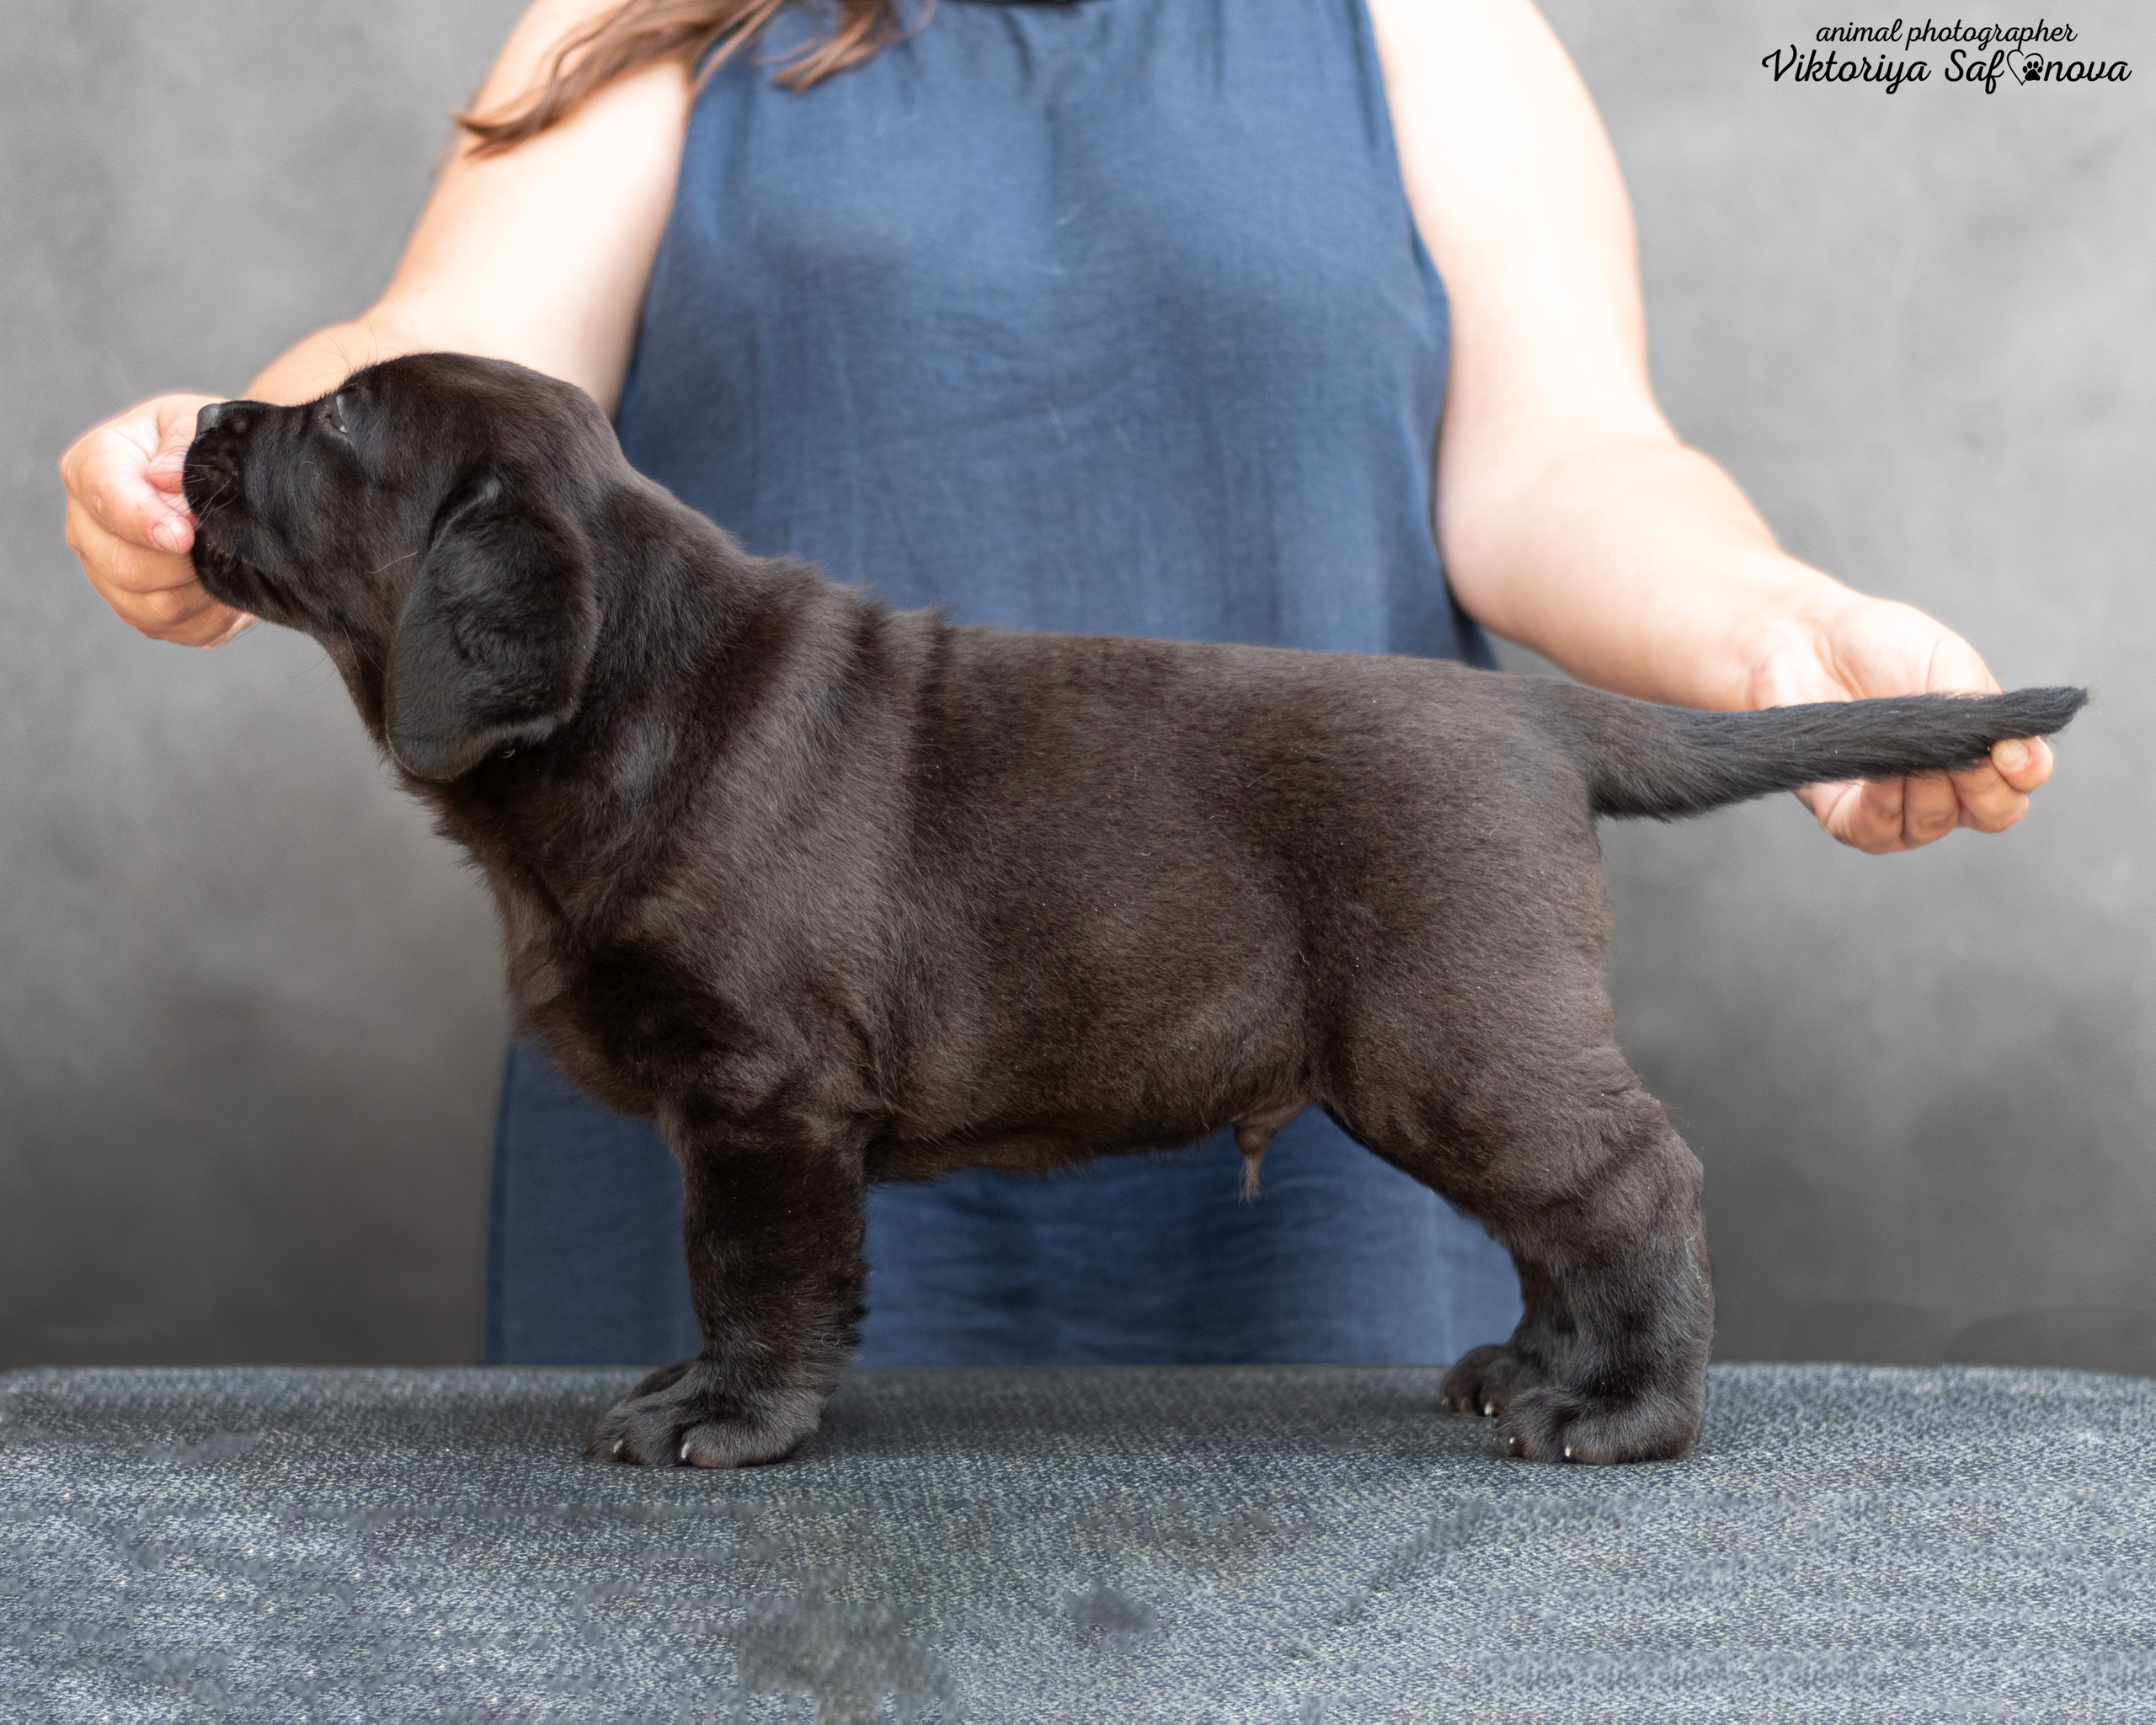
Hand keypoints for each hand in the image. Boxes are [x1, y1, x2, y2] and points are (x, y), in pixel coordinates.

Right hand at [61, 393, 254, 646]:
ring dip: (199, 592)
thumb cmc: (205, 446)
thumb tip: (166, 475)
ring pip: (148, 606)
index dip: (147, 522)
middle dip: (184, 563)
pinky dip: (209, 616)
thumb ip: (185, 447)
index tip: (187, 535)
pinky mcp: (137, 608)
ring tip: (229, 564)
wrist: (224, 483)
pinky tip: (227, 588)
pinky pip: (173, 629)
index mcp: (93, 466)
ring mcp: (106, 572)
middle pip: (125, 566)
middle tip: (224, 546)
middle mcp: (87, 525)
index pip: (106, 497)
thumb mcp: (200, 426)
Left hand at [1748, 597, 2054, 853]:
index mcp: (1980, 750)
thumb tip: (2013, 747)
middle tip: (1970, 757)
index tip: (2014, 753)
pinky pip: (1876, 831)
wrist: (1807, 641)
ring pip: (1934, 823)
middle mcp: (1945, 787)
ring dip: (1930, 790)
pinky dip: (1884, 805)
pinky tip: (1881, 775)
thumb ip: (1983, 707)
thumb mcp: (1947, 661)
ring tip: (1913, 752)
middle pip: (1990, 814)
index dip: (2027, 774)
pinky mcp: (1846, 816)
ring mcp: (1897, 805)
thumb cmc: (1880, 648)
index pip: (2020, 784)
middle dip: (1985, 788)